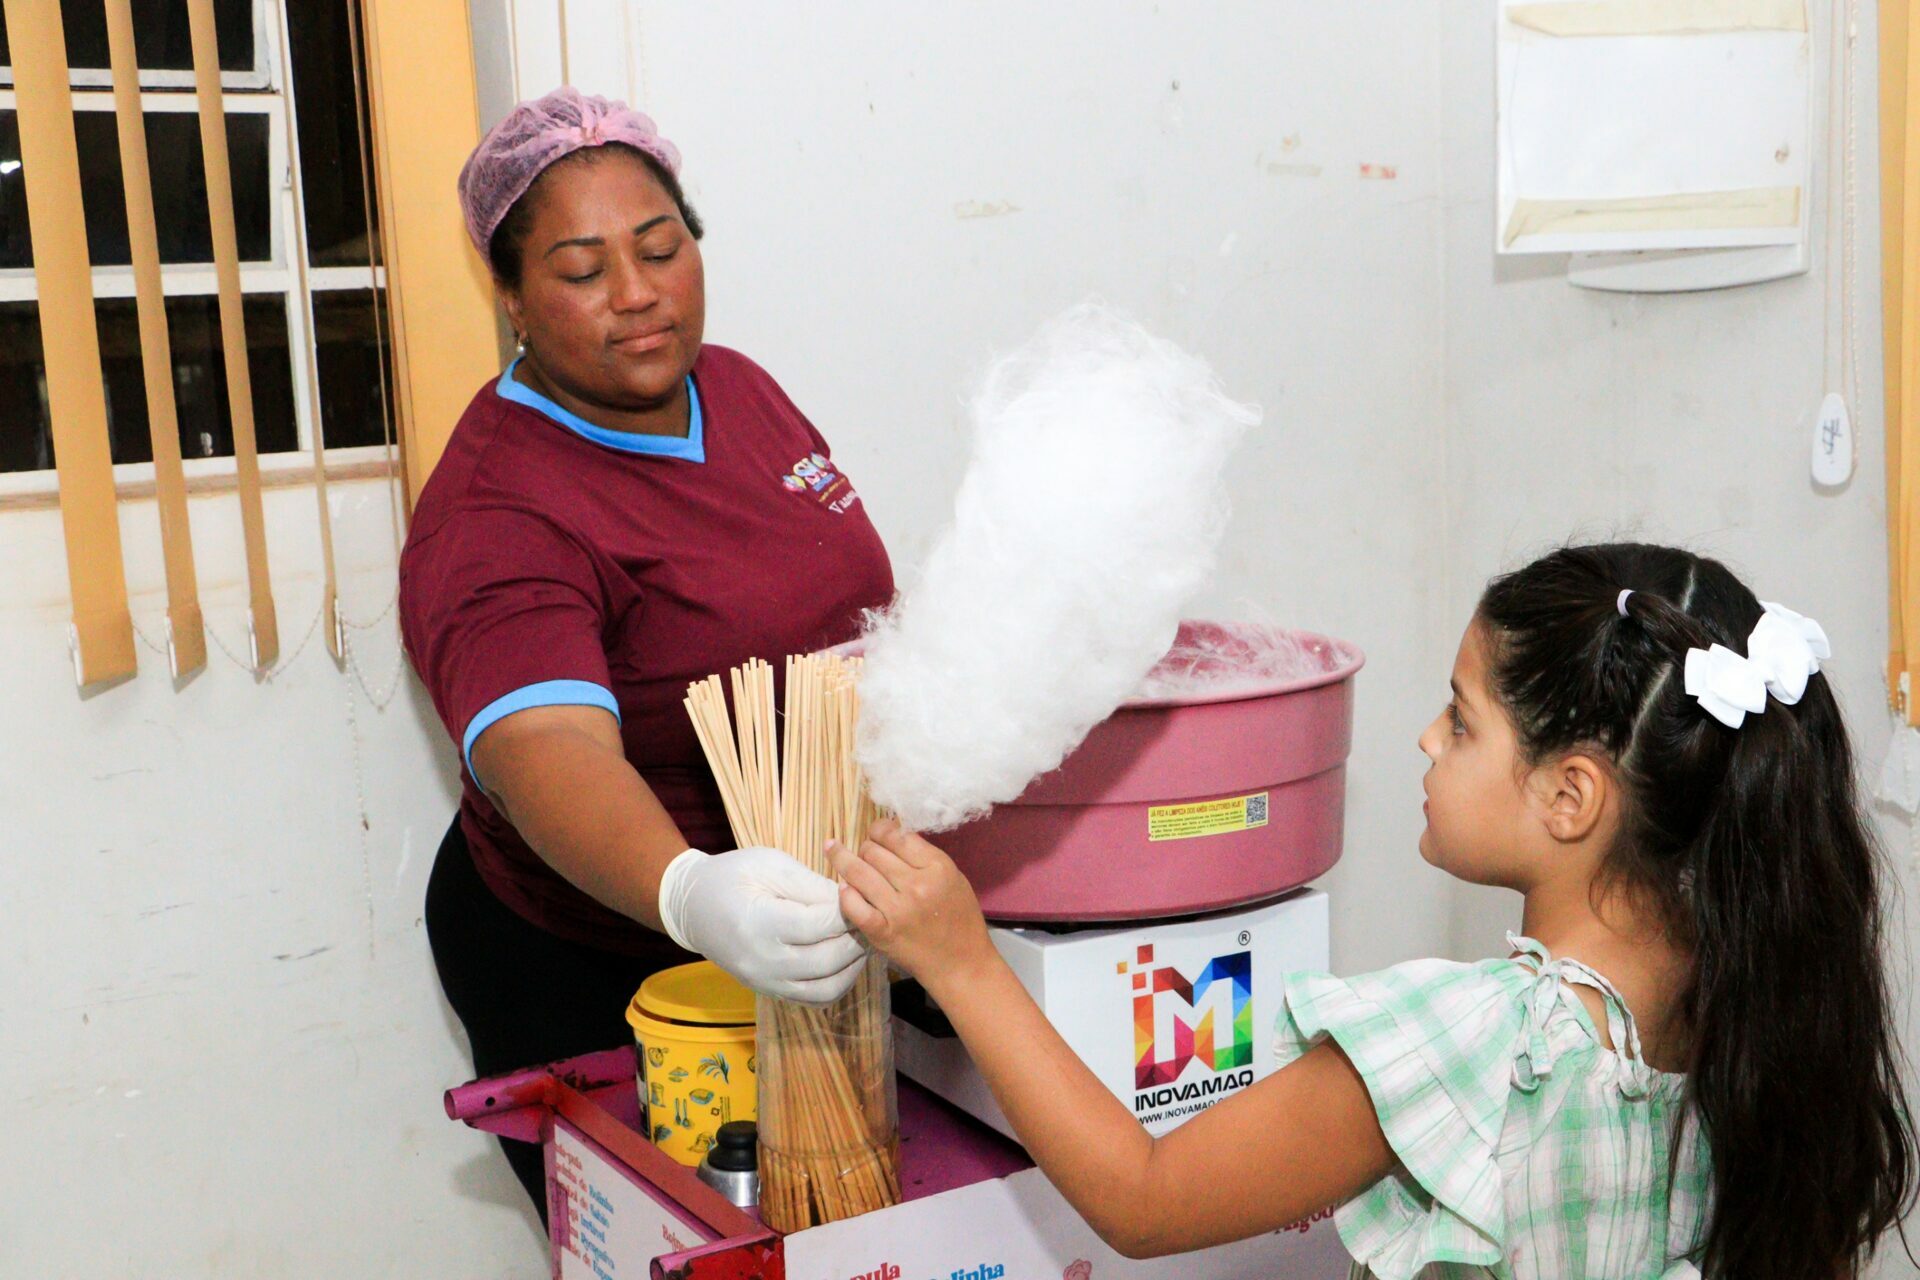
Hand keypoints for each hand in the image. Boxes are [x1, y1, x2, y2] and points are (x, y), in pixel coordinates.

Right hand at [656, 847, 869, 1004]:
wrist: (693, 906)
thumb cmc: (732, 876)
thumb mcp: (770, 864)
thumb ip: (812, 885)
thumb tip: (851, 900)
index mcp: (759, 924)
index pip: (820, 925)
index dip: (849, 911)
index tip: (862, 895)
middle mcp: (763, 962)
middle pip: (828, 960)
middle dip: (857, 938)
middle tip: (870, 915)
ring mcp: (766, 982)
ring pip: (827, 988)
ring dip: (853, 966)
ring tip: (863, 938)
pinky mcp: (771, 991)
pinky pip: (815, 998)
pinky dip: (838, 982)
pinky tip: (846, 958)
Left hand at [831, 819, 993, 990]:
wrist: (961, 964)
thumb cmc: (961, 919)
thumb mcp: (954, 878)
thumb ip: (924, 858)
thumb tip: (892, 837)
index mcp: (937, 867)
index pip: (896, 836)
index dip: (880, 829)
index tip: (875, 831)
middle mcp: (915, 885)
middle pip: (873, 851)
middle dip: (866, 847)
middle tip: (866, 852)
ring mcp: (896, 909)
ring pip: (858, 872)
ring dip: (843, 859)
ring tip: (833, 850)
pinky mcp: (881, 931)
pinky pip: (853, 905)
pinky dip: (846, 894)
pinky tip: (844, 887)